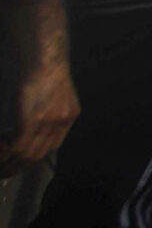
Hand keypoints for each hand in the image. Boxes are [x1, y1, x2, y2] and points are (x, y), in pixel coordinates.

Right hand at [0, 0, 76, 175]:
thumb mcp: (51, 92)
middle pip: (38, 155)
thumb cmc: (42, 68)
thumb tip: (26, 129)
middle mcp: (62, 121)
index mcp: (69, 115)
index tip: (15, 165)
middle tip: (1, 173)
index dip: (30, 159)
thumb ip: (45, 111)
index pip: (50, 148)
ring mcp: (50, 122)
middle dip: (17, 167)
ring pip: (27, 155)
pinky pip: (19, 146)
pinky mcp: (34, 119)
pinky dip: (5, 153)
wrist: (43, 54)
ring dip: (8, 163)